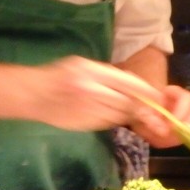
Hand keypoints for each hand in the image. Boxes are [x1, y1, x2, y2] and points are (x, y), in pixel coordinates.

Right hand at [23, 55, 164, 130]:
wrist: (33, 95)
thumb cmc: (57, 76)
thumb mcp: (81, 65)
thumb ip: (106, 73)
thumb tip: (131, 82)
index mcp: (92, 72)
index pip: (129, 83)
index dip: (146, 91)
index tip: (157, 96)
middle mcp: (93, 91)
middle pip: (127, 102)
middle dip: (139, 106)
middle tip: (146, 107)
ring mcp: (88, 110)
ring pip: (119, 115)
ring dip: (126, 114)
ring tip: (122, 109)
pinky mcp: (85, 124)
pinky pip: (107, 123)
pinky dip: (112, 119)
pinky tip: (105, 113)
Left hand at [131, 85, 189, 148]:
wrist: (150, 123)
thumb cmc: (145, 117)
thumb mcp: (141, 118)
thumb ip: (149, 121)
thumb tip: (164, 131)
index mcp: (171, 94)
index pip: (184, 96)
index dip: (182, 110)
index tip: (174, 125)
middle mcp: (187, 97)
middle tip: (188, 130)